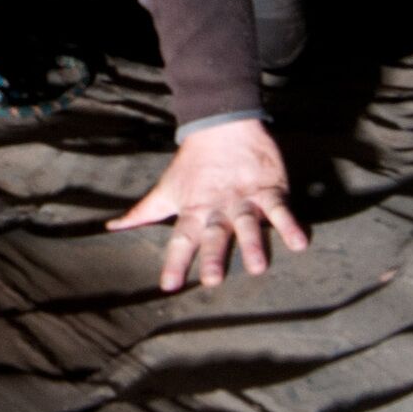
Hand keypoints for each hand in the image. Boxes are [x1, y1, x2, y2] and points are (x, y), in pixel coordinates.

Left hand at [109, 118, 307, 294]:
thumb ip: (142, 213)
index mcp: (193, 211)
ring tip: (257, 268)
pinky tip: (300, 242)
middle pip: (215, 234)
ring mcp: (245, 199)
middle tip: (213, 281)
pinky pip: (280, 208)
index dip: (175, 262)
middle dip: (214, 256)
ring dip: (252, 244)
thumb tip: (112, 228)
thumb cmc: (192, 166)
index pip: (181, 240)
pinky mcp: (269, 189)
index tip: (169, 286)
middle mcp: (218, 208)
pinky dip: (290, 224)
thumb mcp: (167, 190)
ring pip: (248, 223)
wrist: (222, 124)